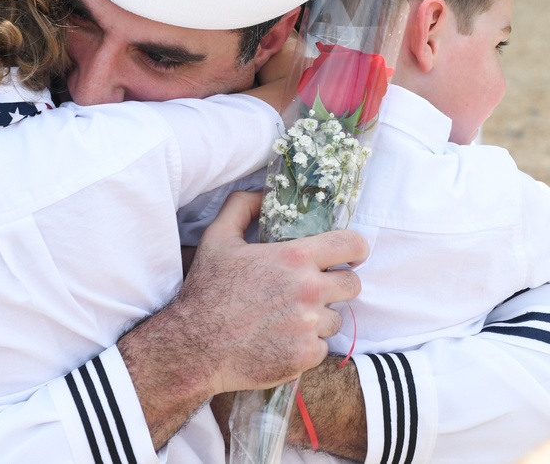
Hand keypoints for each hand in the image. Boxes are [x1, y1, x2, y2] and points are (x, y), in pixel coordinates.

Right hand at [184, 191, 365, 394]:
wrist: (194, 347)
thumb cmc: (206, 291)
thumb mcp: (217, 238)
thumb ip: (242, 207)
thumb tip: (264, 193)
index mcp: (294, 258)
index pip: (351, 245)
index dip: (355, 248)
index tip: (350, 255)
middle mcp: (309, 291)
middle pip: (352, 284)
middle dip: (337, 283)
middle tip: (313, 288)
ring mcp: (309, 326)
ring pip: (336, 318)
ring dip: (319, 317)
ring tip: (288, 317)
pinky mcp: (305, 356)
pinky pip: (321, 346)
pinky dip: (306, 344)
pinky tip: (280, 339)